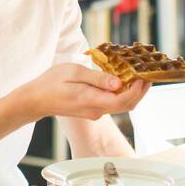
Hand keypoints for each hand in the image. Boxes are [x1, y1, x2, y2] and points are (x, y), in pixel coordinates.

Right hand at [18, 63, 151, 120]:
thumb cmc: (51, 83)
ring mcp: (95, 112)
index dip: (138, 89)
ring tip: (138, 73)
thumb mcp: (73, 73)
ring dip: (133, 91)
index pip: (124, 100)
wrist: (35, 100)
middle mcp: (97, 110)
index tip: (146, 75)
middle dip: (141, 90)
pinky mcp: (92, 109)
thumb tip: (118, 83)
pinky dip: (122, 92)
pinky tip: (122, 79)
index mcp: (92, 101)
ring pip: (121, 104)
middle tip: (149, 73)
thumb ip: (97, 78)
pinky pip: (113, 102)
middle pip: (127, 105)